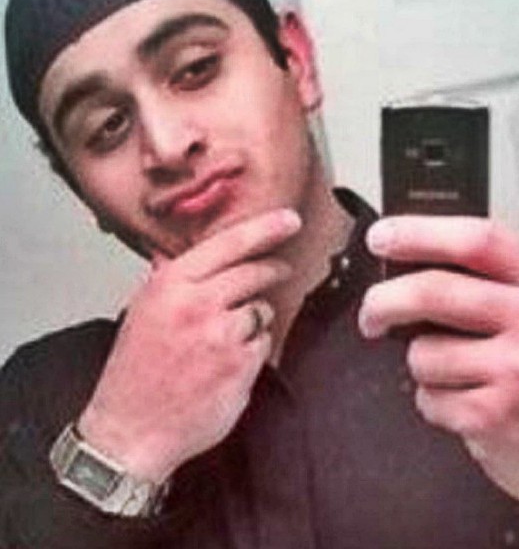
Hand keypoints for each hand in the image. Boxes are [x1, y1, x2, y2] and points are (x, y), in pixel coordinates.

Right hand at [78, 209, 300, 482]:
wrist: (132, 429)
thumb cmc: (134, 371)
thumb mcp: (142, 312)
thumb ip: (167, 280)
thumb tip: (175, 254)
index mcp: (171, 285)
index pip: (229, 243)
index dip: (264, 228)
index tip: (288, 220)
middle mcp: (198, 304)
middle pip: (254, 272)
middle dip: (273, 268)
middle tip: (282, 268)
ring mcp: (222, 336)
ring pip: (262, 309)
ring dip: (254, 317)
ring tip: (225, 336)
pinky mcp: (240, 367)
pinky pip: (262, 343)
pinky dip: (252, 348)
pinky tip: (227, 362)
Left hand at [360, 215, 518, 499]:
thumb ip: (488, 284)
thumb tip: (410, 266)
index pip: (474, 241)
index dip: (418, 233)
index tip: (381, 237)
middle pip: (433, 292)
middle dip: (384, 301)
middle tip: (371, 313)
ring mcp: (514, 369)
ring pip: (423, 353)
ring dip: (421, 363)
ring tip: (452, 371)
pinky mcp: (495, 416)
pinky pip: (430, 399)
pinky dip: (434, 401)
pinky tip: (462, 400)